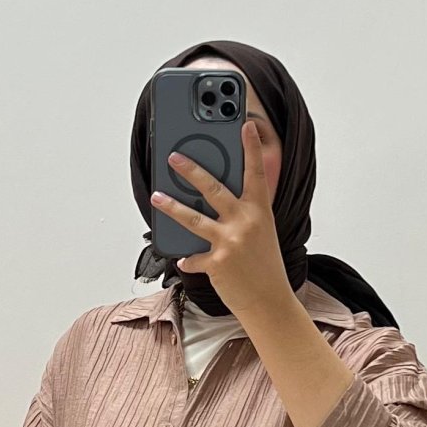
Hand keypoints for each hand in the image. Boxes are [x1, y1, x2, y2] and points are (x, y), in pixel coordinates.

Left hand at [150, 119, 290, 320]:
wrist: (269, 300)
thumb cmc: (264, 265)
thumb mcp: (262, 232)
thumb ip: (244, 212)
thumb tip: (214, 196)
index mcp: (259, 211)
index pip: (255, 173)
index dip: (251, 148)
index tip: (246, 125)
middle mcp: (245, 222)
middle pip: (213, 189)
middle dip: (191, 170)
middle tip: (174, 157)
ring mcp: (230, 242)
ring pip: (193, 219)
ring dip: (171, 207)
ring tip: (157, 197)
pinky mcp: (217, 262)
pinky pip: (193, 257)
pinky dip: (188, 259)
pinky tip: (184, 260)